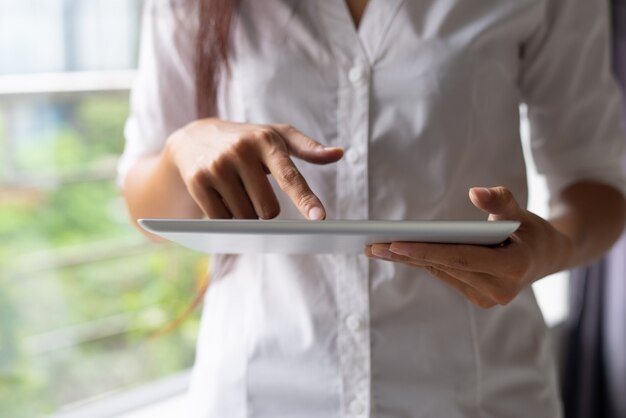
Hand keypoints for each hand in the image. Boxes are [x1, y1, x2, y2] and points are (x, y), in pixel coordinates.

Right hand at [166, 119, 343, 219]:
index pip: (290, 176)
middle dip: (265, 208)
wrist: (193, 138)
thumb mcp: (276, 136)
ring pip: (246, 217)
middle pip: (268, 209)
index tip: (318, 217)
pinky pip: (222, 219)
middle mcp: (241, 151)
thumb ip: (307, 148)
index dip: (305, 198)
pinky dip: (226, 216)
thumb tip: (338, 153)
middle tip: (254, 189)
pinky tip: (221, 196)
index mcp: (265, 140)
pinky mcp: (197, 181)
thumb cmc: (246, 140)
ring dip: (245, 213)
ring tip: (235, 189)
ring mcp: (217, 166)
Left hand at [366, 187, 573, 307]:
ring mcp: (488, 297)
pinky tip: (394, 254)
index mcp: (514, 267)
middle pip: (444, 267)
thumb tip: (475, 191)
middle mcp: (500, 289)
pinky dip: (420, 263)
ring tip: (375, 248)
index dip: (426, 251)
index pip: (460, 258)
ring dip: (406, 261)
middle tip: (371, 245)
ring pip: (440, 272)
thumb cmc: (531, 230)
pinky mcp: (477, 297)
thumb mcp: (520, 210)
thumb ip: (500, 200)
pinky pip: (444, 275)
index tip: (395, 244)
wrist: (546, 257)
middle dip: (405, 256)